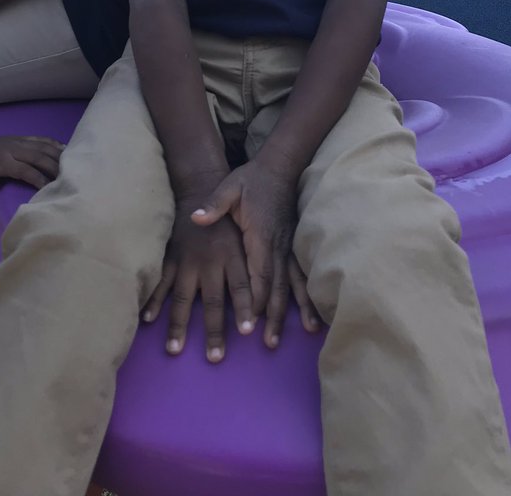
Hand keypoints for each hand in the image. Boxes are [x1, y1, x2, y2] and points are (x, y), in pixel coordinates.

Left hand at [0, 132, 63, 217]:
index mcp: (3, 161)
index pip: (26, 170)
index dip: (39, 179)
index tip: (51, 189)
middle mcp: (14, 149)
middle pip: (39, 156)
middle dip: (55, 166)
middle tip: (69, 177)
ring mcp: (19, 141)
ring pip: (43, 146)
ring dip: (58, 153)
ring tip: (73, 163)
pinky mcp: (21, 138)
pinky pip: (41, 139)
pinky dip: (53, 143)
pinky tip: (65, 149)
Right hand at [142, 196, 253, 363]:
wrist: (199, 185)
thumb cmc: (230, 210)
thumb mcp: (253, 228)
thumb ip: (257, 250)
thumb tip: (265, 279)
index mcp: (233, 253)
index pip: (243, 285)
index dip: (246, 307)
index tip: (249, 331)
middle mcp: (211, 260)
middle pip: (214, 301)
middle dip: (215, 330)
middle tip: (215, 358)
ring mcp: (188, 260)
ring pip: (185, 298)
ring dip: (179, 325)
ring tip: (175, 349)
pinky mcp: (171, 256)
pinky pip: (162, 282)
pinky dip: (154, 300)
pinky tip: (147, 319)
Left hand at [193, 160, 318, 348]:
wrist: (279, 167)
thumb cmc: (251, 180)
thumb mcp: (229, 187)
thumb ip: (214, 204)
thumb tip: (196, 219)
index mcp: (259, 234)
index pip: (258, 272)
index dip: (256, 299)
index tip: (250, 323)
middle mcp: (277, 244)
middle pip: (276, 285)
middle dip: (273, 314)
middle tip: (269, 342)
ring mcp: (288, 245)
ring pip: (292, 283)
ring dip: (294, 309)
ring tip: (303, 332)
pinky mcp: (294, 245)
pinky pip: (301, 273)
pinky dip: (307, 294)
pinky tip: (314, 313)